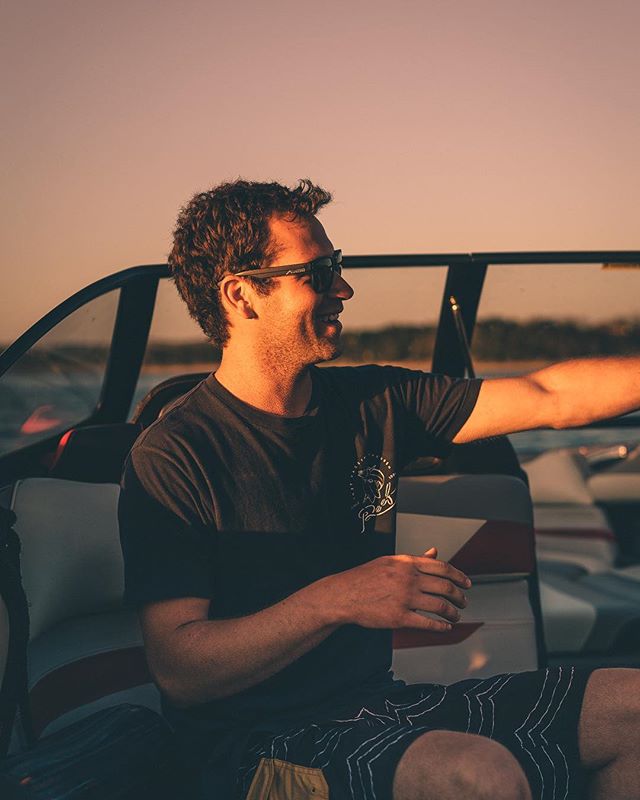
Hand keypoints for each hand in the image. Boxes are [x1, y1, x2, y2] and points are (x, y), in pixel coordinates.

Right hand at [323, 548, 470, 631]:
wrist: (343, 595)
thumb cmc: (366, 577)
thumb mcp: (391, 562)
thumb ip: (415, 559)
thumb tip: (434, 552)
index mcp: (407, 563)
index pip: (443, 567)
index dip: (459, 576)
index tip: (467, 583)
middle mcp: (408, 579)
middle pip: (445, 587)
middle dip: (460, 596)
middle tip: (464, 602)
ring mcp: (404, 598)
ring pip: (440, 606)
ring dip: (453, 613)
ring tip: (456, 616)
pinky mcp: (399, 618)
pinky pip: (427, 623)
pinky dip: (440, 627)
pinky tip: (445, 628)